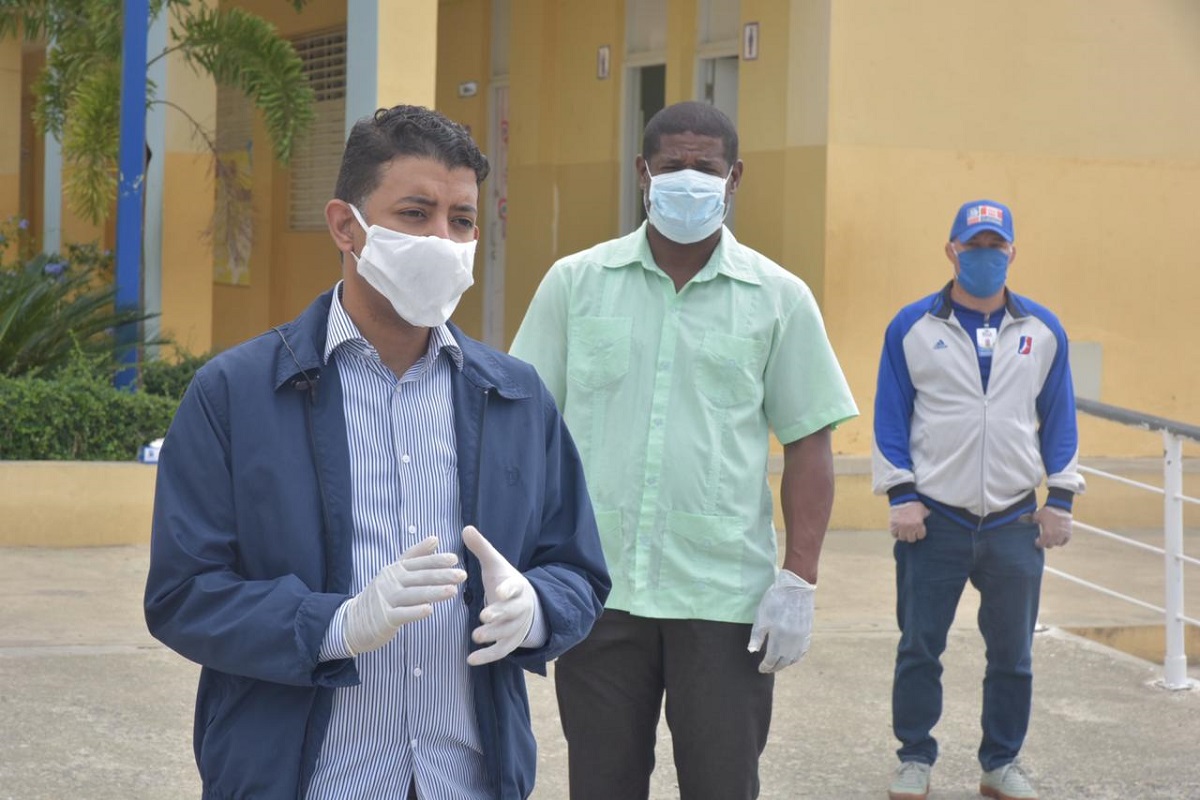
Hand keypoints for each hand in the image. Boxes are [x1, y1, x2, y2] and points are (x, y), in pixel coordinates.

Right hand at [343, 536, 466, 655]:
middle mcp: (391, 582)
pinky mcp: (385, 618)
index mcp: (395, 570)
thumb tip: (435, 538)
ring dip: (433, 593)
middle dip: (441, 576)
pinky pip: (402, 614)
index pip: (418, 563)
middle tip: (462, 575)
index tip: (454, 559)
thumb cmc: (381, 595)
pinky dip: (415, 612)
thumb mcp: (394, 572)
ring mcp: (387, 600)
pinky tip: (429, 611)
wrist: (353, 621)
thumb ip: (415, 556)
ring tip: (452, 591)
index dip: (436, 560)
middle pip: (419, 578)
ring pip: (413, 595)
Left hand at [463, 525, 536, 665]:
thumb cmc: (504, 582)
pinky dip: (487, 656)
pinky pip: (501, 651)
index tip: (501, 591)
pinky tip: (471, 660)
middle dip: (499, 615)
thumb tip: (465, 528)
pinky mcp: (511, 642)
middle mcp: (519, 608)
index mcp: (516, 587)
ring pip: (507, 634)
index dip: (509, 590)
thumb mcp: (494, 564)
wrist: (524, 603)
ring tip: (476, 637)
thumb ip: (481, 548)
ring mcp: (516, 627)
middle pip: (511, 613)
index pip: (515, 587)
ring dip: (493, 636)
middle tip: (484, 617)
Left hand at [747, 569, 814, 673]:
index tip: (761, 669)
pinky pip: (802, 651)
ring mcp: (802, 638)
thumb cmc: (775, 600)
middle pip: (784, 662)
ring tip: (778, 663)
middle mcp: (792, 641)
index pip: (772, 659)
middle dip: (775, 667)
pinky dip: (796, 657)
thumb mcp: (762, 617)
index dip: (766, 666)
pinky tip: (791, 656)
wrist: (796, 587)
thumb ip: (757, 636)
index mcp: (779, 638)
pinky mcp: (808, 632)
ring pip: (794, 658)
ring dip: (786, 663)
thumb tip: (752, 651)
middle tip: (768, 669)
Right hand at [890, 501, 929, 542]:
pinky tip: (898, 530)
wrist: (903, 498)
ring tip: (904, 531)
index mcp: (918, 524)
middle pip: (911, 539)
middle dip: (912, 535)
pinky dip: (895, 533)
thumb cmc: (915, 504)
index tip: (918, 530)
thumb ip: (926, 518)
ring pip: (902, 538)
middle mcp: (910, 527)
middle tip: (911, 532)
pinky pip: (894, 534)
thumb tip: (932, 522)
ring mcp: (900, 526)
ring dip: (904, 535)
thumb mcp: (924, 511)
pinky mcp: (893, 525)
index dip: (920, 533)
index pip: (920, 536)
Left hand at [1034, 506, 1071, 548]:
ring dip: (1053, 542)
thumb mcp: (1036, 516)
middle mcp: (1056, 536)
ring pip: (1057, 544)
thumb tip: (1026, 524)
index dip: (1038, 544)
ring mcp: (1063, 535)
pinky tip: (1057, 537)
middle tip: (1043, 539)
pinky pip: (1064, 541)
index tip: (1036, 542)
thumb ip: (1031, 522)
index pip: (1042, 544)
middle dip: (1045, 543)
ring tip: (1050, 537)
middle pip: (1049, 545)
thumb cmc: (1048, 511)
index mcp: (1047, 533)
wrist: (1060, 506)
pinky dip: (1061, 541)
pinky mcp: (1069, 533)